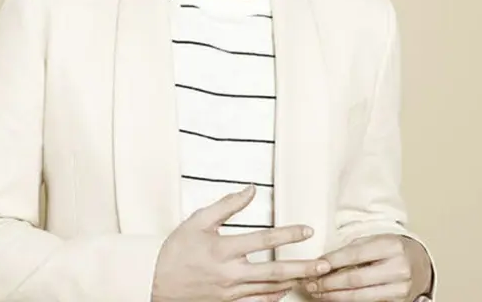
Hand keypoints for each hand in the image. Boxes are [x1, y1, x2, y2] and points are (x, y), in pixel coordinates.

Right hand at [151, 185, 331, 301]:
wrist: (157, 284)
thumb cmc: (176, 251)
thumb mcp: (198, 221)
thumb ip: (227, 205)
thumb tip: (251, 190)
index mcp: (223, 250)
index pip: (263, 240)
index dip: (288, 234)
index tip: (307, 230)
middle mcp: (230, 274)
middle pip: (274, 272)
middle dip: (302, 268)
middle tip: (324, 265)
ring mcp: (231, 293)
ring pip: (270, 289)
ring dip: (294, 282)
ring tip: (314, 276)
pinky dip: (275, 297)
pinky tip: (287, 290)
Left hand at [301, 234, 431, 300]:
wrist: (419, 262)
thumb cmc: (391, 248)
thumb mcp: (374, 240)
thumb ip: (352, 250)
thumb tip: (324, 262)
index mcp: (391, 246)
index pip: (355, 255)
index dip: (332, 261)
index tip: (315, 265)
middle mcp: (398, 268)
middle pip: (356, 279)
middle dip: (329, 283)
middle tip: (311, 283)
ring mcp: (401, 288)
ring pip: (361, 296)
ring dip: (335, 295)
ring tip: (318, 292)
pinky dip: (349, 300)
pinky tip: (335, 297)